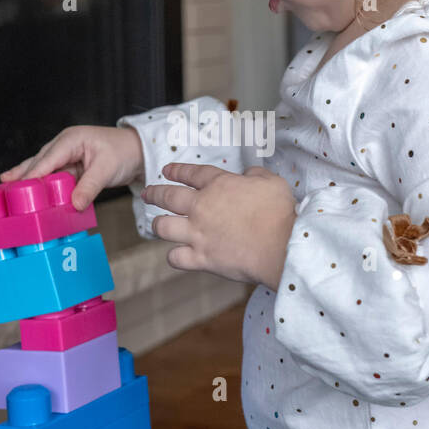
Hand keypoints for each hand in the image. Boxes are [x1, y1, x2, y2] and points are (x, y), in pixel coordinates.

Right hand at [0, 124, 143, 211]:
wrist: (138, 152)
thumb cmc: (124, 153)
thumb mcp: (107, 169)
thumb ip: (89, 187)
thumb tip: (73, 204)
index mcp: (71, 139)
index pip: (47, 158)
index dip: (31, 174)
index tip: (17, 187)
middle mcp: (64, 145)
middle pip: (39, 162)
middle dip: (22, 176)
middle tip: (3, 190)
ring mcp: (66, 155)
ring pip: (42, 168)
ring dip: (27, 180)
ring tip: (5, 190)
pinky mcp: (69, 167)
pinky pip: (52, 177)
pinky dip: (41, 185)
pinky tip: (27, 193)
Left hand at [141, 162, 296, 287]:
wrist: (281, 246)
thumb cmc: (280, 212)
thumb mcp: (271, 182)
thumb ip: (256, 174)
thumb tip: (249, 174)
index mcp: (219, 185)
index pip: (191, 173)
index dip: (177, 170)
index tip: (167, 170)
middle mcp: (202, 207)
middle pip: (168, 197)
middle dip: (154, 193)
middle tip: (147, 193)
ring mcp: (198, 233)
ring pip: (163, 226)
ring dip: (158, 224)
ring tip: (157, 223)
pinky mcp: (202, 258)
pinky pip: (176, 258)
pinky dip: (174, 256)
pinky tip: (176, 255)